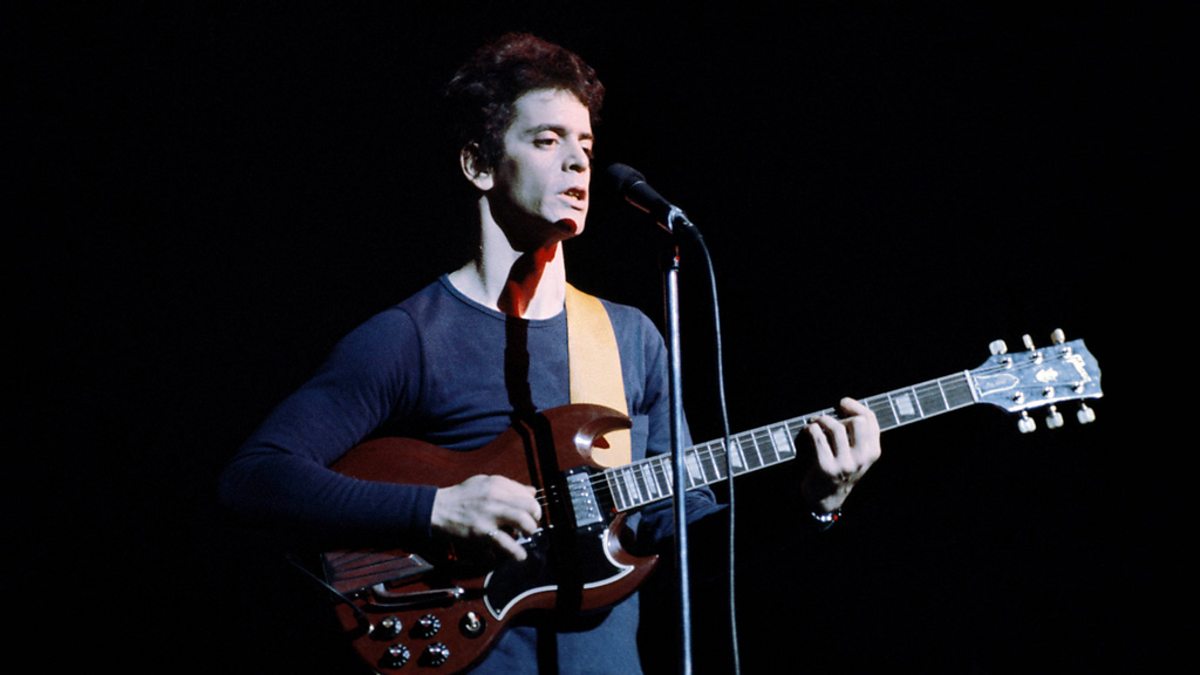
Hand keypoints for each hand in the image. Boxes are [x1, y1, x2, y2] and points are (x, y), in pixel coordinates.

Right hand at [431, 474, 541, 560]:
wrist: (439, 510)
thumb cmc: (462, 496)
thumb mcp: (484, 482)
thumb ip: (509, 486)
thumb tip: (532, 492)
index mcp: (497, 484)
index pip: (527, 494)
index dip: (533, 506)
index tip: (531, 513)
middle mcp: (496, 498)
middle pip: (529, 507)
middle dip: (535, 519)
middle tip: (530, 526)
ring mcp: (490, 516)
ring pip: (523, 522)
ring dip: (529, 532)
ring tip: (525, 537)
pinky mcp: (482, 533)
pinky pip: (506, 544)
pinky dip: (516, 552)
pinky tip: (519, 555)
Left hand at [800, 397, 881, 513]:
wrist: (825, 499)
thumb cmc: (839, 469)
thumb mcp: (856, 454)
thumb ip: (857, 434)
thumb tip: (846, 406)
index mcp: (873, 452)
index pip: (870, 420)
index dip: (856, 406)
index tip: (843, 403)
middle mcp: (862, 459)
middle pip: (857, 421)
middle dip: (838, 415)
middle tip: (825, 418)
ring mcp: (845, 464)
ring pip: (836, 427)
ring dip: (821, 420)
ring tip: (814, 423)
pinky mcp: (827, 468)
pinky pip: (818, 437)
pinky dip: (810, 429)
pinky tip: (807, 431)